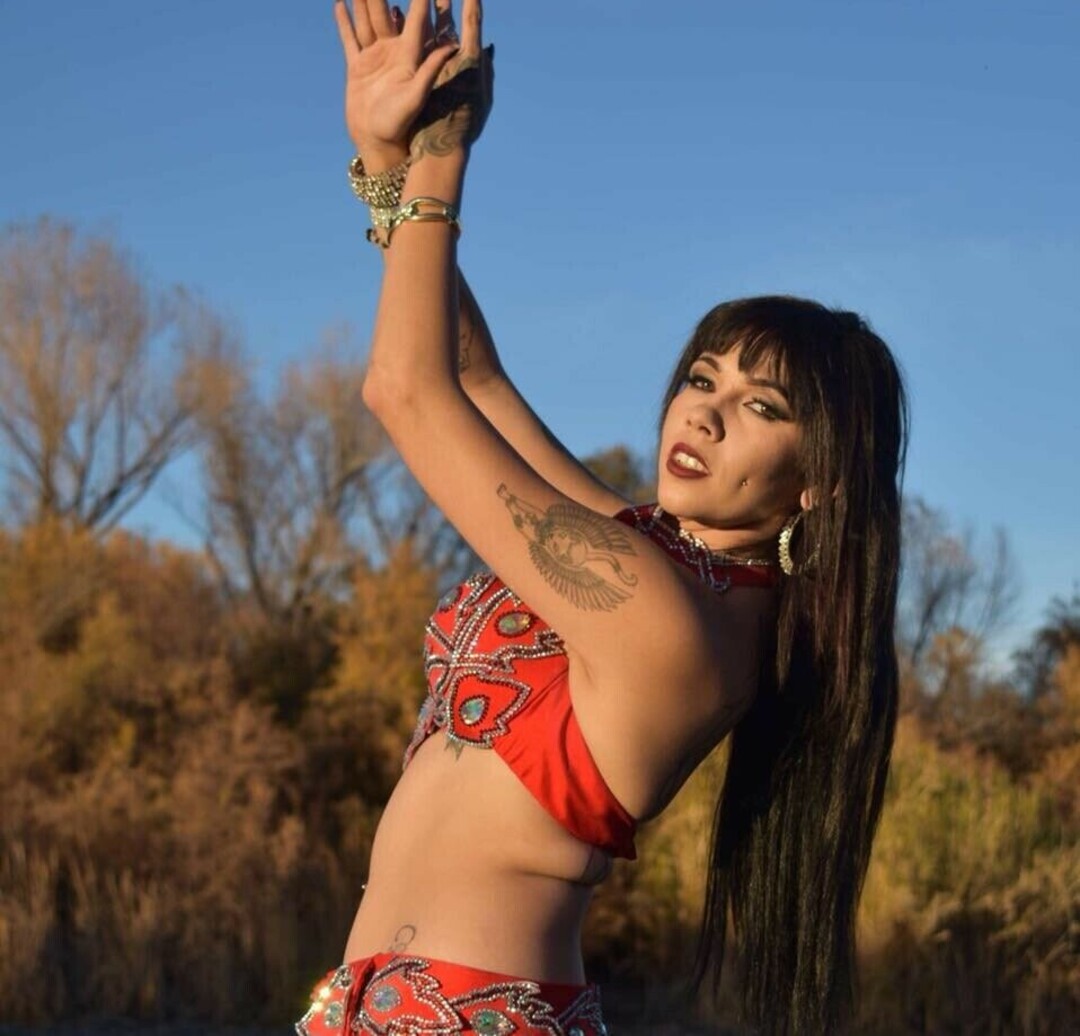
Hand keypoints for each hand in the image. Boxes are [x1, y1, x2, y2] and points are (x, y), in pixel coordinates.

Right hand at [334, 0, 487, 162]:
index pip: (416, 19)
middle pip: (386, 13)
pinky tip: (341, 4)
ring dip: (363, 0)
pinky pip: (350, 39)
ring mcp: (374, 59)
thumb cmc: (402, 124)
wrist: (379, 143)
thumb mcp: (418, 95)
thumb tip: (453, 46)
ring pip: (367, 21)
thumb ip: (431, 69)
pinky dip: (344, 22)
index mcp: (409, 56)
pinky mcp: (357, 68)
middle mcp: (392, 53)